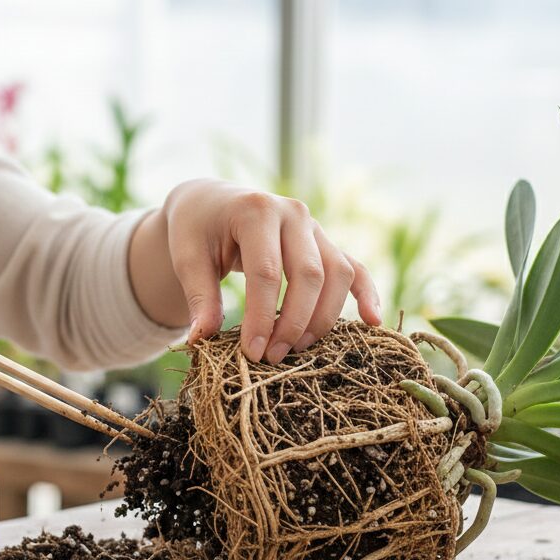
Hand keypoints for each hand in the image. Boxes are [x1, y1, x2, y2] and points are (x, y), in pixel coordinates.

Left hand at [133, 178, 382, 363]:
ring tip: (296, 349)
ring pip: (337, 274)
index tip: (253, 352)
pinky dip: (366, 293)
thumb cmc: (196, 230)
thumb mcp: (187, 258)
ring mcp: (314, 226)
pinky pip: (353, 267)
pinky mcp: (324, 242)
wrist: (211, 202)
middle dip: (294, 322)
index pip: (267, 272)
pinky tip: (372, 322)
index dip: (263, 316)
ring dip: (322, 317)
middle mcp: (292, 213)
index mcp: (255, 210)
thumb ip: (198, 296)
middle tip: (272, 357)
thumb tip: (202, 339)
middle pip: (308, 275)